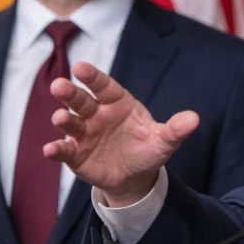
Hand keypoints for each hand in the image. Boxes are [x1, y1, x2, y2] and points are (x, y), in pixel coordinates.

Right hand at [44, 61, 198, 206]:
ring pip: (70, 122)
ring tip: (61, 118)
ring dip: (63, 119)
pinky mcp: (75, 154)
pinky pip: (64, 150)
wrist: (135, 176)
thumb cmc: (148, 149)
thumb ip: (175, 129)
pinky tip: (49, 150)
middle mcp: (97, 114)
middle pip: (81, 100)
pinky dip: (56, 150)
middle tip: (59, 85)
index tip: (80, 67)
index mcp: (118, 103)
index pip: (104, 86)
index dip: (93, 76)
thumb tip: (194, 119)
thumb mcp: (164, 140)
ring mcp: (84, 133)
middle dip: (70, 93)